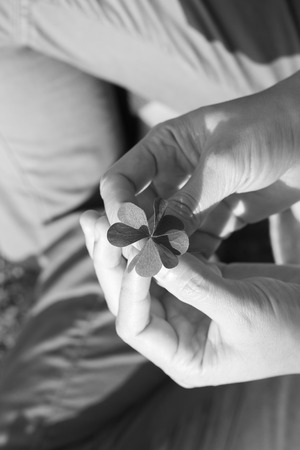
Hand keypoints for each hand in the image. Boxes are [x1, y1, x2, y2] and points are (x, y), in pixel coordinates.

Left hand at [81, 212, 299, 385]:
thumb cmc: (290, 328)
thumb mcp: (242, 310)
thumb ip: (195, 285)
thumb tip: (148, 256)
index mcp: (181, 356)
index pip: (136, 324)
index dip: (128, 287)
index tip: (132, 249)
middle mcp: (175, 333)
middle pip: (129, 296)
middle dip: (110, 260)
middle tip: (93, 220)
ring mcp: (183, 306)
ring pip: (141, 275)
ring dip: (122, 245)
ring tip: (100, 214)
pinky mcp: (196, 283)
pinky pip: (165, 261)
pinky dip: (152, 240)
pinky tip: (137, 217)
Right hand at [101, 72, 299, 255]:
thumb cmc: (267, 129)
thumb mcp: (224, 162)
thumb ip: (189, 202)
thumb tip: (157, 242)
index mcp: (163, 148)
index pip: (121, 181)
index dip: (118, 208)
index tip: (126, 236)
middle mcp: (173, 175)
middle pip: (139, 211)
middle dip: (139, 237)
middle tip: (142, 265)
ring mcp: (195, 198)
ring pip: (166, 231)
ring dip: (164, 252)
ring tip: (166, 274)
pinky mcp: (218, 216)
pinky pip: (196, 242)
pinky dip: (192, 259)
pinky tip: (193, 274)